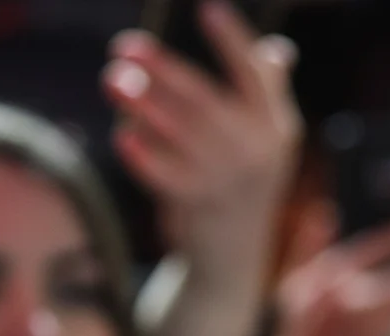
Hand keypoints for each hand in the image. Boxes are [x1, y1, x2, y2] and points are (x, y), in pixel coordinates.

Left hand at [104, 1, 301, 335]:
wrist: (233, 256)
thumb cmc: (244, 181)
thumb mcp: (268, 142)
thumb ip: (269, 94)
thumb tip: (277, 50)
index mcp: (276, 126)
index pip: (256, 77)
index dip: (233, 43)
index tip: (208, 9)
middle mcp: (257, 152)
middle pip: (206, 102)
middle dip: (164, 70)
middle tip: (126, 45)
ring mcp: (228, 181)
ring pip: (180, 135)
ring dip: (143, 105)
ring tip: (112, 79)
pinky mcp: (197, 206)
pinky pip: (166, 175)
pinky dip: (144, 157)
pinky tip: (123, 134)